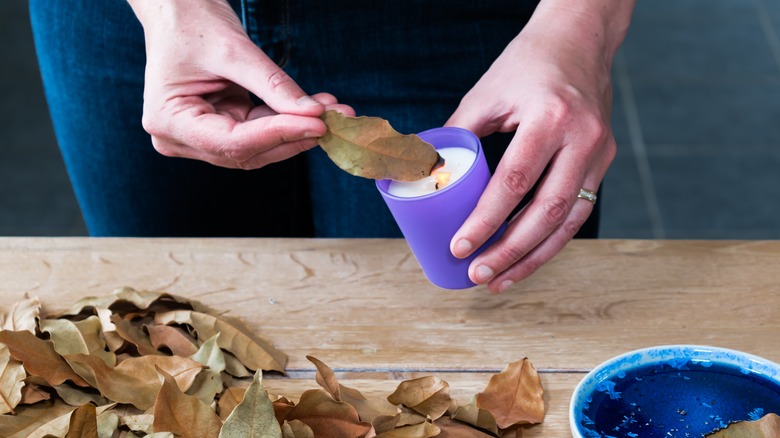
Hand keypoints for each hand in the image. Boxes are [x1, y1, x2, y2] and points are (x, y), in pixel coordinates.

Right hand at [128, 0, 353, 168]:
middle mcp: (180, 137)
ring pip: (258, 147)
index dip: (278, 135)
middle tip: (335, 120)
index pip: (232, 142)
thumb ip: (273, 85)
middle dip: (294, 135)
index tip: (317, 123)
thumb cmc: (192, 22)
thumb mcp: (234, 51)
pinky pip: (259, 131)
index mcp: (169, 121)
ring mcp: (201, 136)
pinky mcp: (221, 127)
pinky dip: (288, 121)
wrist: (177, 9)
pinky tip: (317, 108)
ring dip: (297, 130)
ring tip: (334, 111)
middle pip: (248, 151)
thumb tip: (313, 112)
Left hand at [446, 1, 632, 291]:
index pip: (515, 181)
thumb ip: (456, 135)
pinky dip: (550, 240)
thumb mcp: (485, 94)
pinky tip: (526, 258)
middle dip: (511, 251)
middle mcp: (582, 139)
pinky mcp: (603, 162)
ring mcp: (599, 152)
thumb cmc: (527, 64)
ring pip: (569, 221)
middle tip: (478, 274)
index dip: (486, 220)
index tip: (460, 247)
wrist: (579, 40)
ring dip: (533, 257)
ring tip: (500, 280)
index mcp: (550, 118)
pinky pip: (577, 211)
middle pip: (547, 211)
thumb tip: (424, 175)